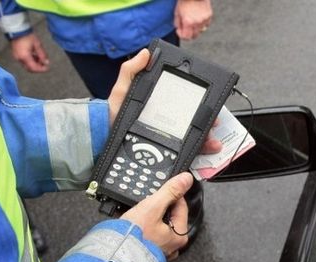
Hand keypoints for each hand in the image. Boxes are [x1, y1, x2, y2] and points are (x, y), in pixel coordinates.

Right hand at [10, 33, 48, 71]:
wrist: (17, 29)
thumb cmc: (27, 36)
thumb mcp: (37, 45)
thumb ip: (42, 55)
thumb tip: (47, 62)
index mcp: (24, 57)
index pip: (34, 68)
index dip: (41, 69)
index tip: (47, 68)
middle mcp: (19, 58)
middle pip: (30, 68)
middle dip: (38, 68)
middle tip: (44, 64)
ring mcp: (17, 57)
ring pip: (27, 65)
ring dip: (35, 64)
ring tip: (41, 58)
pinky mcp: (16, 54)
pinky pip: (24, 61)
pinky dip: (30, 61)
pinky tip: (35, 56)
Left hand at [107, 49, 222, 154]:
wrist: (102, 140)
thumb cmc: (110, 115)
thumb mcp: (121, 91)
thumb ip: (131, 71)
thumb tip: (145, 54)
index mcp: (161, 108)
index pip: (185, 106)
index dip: (200, 105)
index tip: (209, 105)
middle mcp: (167, 124)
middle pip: (194, 124)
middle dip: (208, 124)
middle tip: (213, 124)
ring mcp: (167, 140)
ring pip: (194, 140)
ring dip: (207, 141)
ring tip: (212, 143)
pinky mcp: (165, 154)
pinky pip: (184, 154)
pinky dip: (197, 153)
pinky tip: (203, 152)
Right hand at [121, 172, 192, 259]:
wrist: (114, 258)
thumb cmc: (134, 237)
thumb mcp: (152, 208)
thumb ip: (170, 192)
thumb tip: (186, 179)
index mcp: (180, 235)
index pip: (181, 206)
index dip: (170, 194)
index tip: (159, 189)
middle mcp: (173, 245)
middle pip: (170, 216)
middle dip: (157, 207)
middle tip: (145, 204)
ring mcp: (160, 250)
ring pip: (158, 225)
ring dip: (149, 217)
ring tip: (137, 216)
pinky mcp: (148, 252)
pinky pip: (149, 234)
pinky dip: (143, 227)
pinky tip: (134, 225)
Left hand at [174, 0, 212, 39]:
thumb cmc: (185, 0)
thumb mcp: (177, 12)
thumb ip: (178, 23)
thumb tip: (179, 29)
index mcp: (188, 22)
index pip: (186, 37)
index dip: (181, 36)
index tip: (179, 31)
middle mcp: (197, 22)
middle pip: (194, 36)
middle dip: (189, 33)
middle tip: (186, 28)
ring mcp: (204, 20)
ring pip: (201, 31)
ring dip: (196, 28)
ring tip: (193, 20)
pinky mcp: (209, 16)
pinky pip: (206, 25)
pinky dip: (202, 23)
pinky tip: (198, 17)